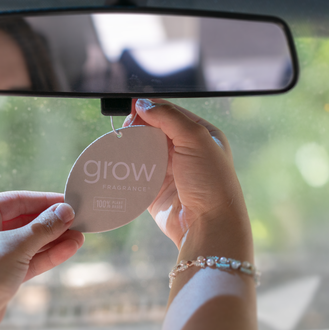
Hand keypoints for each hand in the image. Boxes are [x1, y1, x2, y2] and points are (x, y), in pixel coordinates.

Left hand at [0, 192, 83, 329]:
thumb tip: (66, 211)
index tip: (70, 202)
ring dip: (54, 240)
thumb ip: (43, 228)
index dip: (45, 201)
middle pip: (24, 221)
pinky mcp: (1, 274)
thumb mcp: (15, 246)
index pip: (17, 200)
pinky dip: (47, 255)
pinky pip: (28, 260)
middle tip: (79, 221)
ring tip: (80, 237)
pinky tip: (69, 249)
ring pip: (29, 242)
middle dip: (53, 223)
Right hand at [131, 99, 249, 253]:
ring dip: (131, 147)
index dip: (151, 109)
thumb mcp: (195, 139)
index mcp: (201, 135)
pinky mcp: (155, 189)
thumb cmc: (211, 182)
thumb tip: (143, 104)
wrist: (207, 225)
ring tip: (119, 145)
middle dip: (138, 128)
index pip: (171, 114)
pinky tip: (117, 162)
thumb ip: (169, 118)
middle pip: (154, 131)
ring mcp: (170, 171)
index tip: (131, 108)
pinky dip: (127, 168)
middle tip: (125, 130)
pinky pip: (137, 173)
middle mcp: (186, 151)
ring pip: (143, 151)